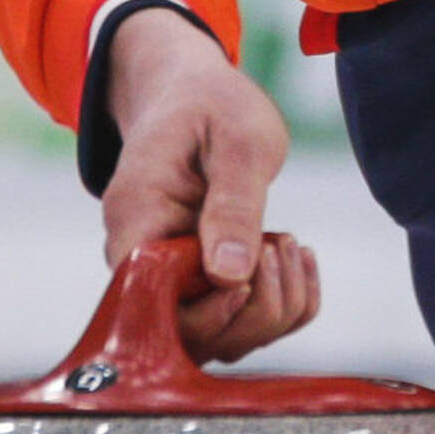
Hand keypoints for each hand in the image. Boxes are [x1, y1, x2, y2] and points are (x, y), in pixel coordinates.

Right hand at [96, 6, 320, 361]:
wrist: (195, 94)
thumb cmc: (212, 107)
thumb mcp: (237, 141)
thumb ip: (234, 206)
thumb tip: (230, 274)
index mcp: (135, 220)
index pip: (152, 302)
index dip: (208, 305)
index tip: (252, 263)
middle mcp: (143, 260)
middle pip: (188, 335)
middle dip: (253, 307)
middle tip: (281, 242)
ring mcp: (172, 277)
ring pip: (220, 339)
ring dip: (272, 305)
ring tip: (289, 243)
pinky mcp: (202, 282)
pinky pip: (243, 323)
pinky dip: (286, 303)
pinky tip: (299, 259)